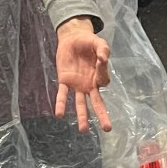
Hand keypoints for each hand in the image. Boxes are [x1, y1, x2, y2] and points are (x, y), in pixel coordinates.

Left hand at [54, 17, 111, 134]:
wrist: (72, 37)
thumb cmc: (88, 41)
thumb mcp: (98, 42)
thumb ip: (103, 49)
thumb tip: (103, 59)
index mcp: (99, 76)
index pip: (104, 82)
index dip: (102, 73)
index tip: (101, 60)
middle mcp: (89, 84)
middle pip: (97, 103)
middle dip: (102, 115)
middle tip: (107, 128)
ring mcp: (77, 85)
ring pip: (81, 104)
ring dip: (82, 116)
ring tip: (84, 130)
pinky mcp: (64, 81)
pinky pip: (63, 95)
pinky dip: (61, 104)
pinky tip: (59, 114)